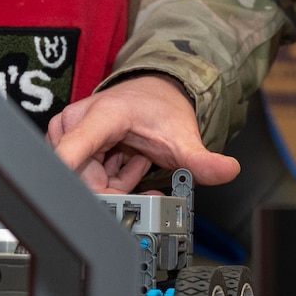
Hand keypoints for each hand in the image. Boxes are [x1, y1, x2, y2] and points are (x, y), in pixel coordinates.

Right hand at [50, 75, 239, 192]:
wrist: (155, 91)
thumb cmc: (162, 108)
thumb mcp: (184, 137)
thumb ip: (203, 160)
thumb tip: (229, 170)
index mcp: (102, 116)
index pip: (69, 153)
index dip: (66, 183)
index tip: (75, 204)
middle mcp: (78, 121)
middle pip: (79, 179)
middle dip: (111, 194)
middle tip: (144, 190)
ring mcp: (70, 131)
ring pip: (80, 180)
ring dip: (111, 185)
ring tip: (137, 163)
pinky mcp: (69, 140)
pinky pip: (81, 175)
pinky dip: (106, 179)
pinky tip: (127, 163)